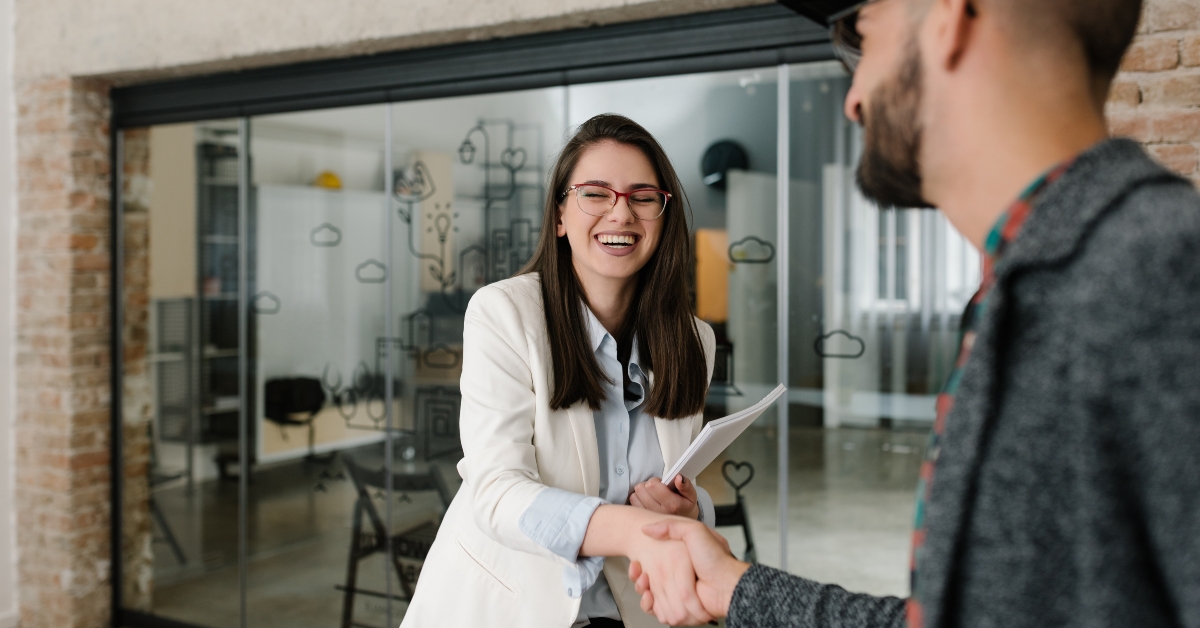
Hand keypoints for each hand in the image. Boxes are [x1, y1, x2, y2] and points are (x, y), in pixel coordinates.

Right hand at [628, 519, 749, 619]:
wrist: (726, 584)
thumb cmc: (715, 558)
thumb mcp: (694, 531)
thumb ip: (671, 526)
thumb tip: (647, 529)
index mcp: (680, 561)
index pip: (652, 563)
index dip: (642, 563)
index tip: (637, 561)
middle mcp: (678, 577)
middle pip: (649, 579)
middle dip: (640, 576)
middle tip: (637, 569)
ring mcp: (678, 594)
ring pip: (650, 594)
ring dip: (642, 588)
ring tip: (642, 580)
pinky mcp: (679, 609)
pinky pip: (657, 609)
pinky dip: (649, 604)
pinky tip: (648, 595)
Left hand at [630, 476, 699, 518]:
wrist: (681, 524)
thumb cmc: (684, 506)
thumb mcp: (690, 495)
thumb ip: (685, 485)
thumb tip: (678, 478)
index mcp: (672, 506)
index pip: (652, 485)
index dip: (655, 481)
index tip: (661, 484)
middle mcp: (658, 513)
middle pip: (641, 489)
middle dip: (648, 485)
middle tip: (657, 490)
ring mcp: (648, 518)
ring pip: (635, 495)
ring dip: (642, 493)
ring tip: (652, 496)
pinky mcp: (641, 520)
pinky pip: (632, 503)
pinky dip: (637, 499)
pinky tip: (647, 501)